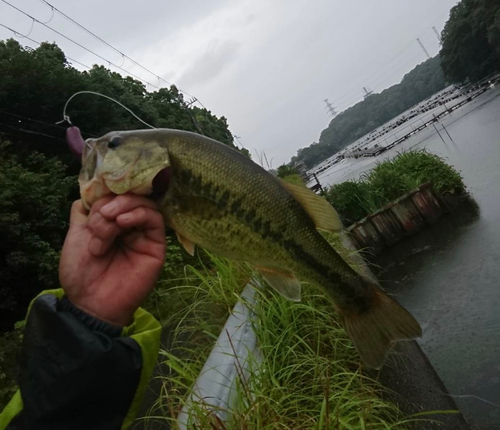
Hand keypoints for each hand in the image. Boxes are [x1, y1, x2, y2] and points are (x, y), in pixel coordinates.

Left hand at [59, 194, 165, 325]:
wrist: (90, 302)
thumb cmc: (81, 272)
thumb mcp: (75, 235)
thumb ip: (84, 211)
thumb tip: (93, 190)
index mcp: (111, 222)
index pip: (116, 195)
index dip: (106, 194)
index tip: (94, 206)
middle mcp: (130, 226)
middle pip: (131, 197)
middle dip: (113, 203)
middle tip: (102, 216)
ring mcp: (145, 235)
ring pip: (144, 204)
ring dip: (123, 208)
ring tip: (109, 222)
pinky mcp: (157, 245)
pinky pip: (155, 219)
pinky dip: (138, 214)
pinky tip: (122, 223)